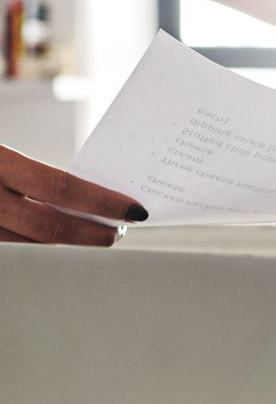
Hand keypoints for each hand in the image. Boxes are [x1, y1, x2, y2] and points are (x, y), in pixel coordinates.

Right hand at [0, 144, 145, 245]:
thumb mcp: (0, 154)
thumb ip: (31, 171)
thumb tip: (87, 191)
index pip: (60, 187)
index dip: (102, 202)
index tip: (134, 210)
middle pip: (50, 227)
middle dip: (93, 233)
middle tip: (119, 231)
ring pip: (33, 245)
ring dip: (70, 243)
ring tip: (93, 234)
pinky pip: (16, 250)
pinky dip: (41, 244)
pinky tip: (57, 238)